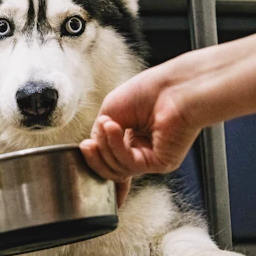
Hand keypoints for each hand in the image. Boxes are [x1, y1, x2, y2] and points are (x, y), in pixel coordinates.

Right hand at [80, 62, 204, 205]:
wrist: (171, 87)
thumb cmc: (147, 91)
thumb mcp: (110, 112)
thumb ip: (99, 135)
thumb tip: (92, 152)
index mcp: (131, 138)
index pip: (110, 159)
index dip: (96, 161)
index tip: (84, 150)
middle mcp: (142, 151)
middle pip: (110, 168)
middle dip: (96, 157)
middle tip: (87, 144)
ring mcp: (151, 158)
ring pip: (118, 169)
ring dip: (105, 147)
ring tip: (105, 125)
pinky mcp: (160, 163)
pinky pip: (130, 164)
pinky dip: (116, 147)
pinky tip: (113, 128)